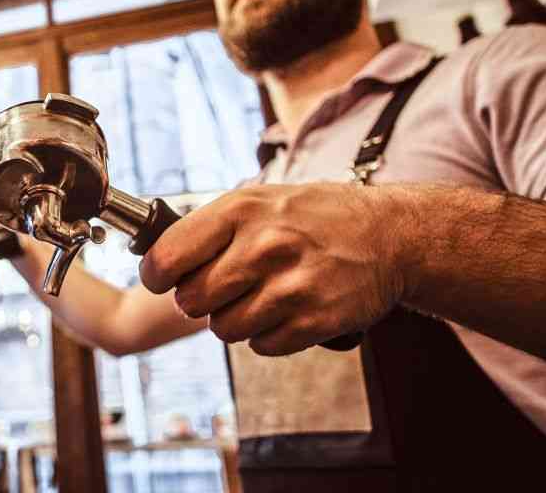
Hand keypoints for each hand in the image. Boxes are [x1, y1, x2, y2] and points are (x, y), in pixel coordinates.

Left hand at [138, 183, 413, 355]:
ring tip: (257, 297)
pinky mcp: (314, 320)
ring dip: (233, 320)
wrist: (390, 235)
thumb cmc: (315, 217)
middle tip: (219, 288)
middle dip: (198, 299)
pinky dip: (266, 335)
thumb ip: (211, 227)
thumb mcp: (260, 200)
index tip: (161, 278)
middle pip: (190, 300)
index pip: (167, 258)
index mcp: (241, 211)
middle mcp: (263, 247)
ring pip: (224, 328)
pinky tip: (284, 310)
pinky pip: (261, 346)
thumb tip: (156, 258)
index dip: (155, 275)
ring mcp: (290, 286)